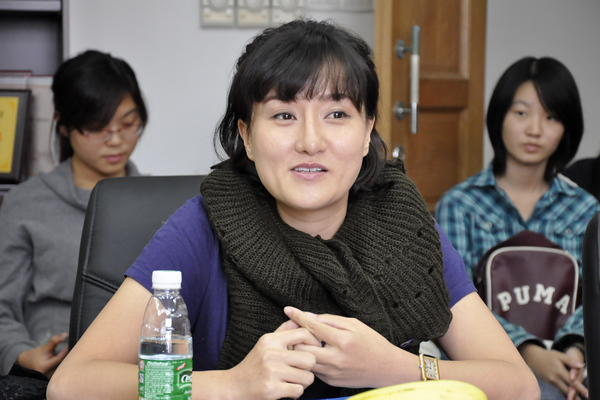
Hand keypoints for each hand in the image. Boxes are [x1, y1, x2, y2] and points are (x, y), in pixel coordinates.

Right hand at [17, 332, 68, 376]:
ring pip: (63, 368)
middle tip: (73, 348)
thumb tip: (65, 335)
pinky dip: (64, 365)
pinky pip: (61, 371)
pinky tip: (67, 360)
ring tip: (71, 354)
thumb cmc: (36, 354)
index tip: (71, 344)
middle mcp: (47, 374)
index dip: (66, 351)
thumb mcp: (45, 347)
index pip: (59, 358)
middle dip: (68, 356)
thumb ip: (54, 341)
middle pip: (62, 364)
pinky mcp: (52, 379)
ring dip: (67, 361)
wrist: (27, 363)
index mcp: (44, 367)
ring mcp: (50, 378)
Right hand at [227, 319, 319, 399]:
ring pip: (307, 377)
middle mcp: (271, 354)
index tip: (313, 350)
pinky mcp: (271, 389)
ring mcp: (271, 372)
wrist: (233, 386)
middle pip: (310, 359)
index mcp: (271, 340)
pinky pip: (298, 390)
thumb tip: (304, 316)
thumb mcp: (266, 343)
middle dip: (308, 367)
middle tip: (299, 370)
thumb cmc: (254, 364)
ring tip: (292, 380)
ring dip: (303, 382)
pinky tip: (286, 389)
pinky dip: (295, 393)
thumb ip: (285, 329)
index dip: (314, 342)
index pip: (304, 333)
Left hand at [284, 306, 412, 388]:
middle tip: (298, 328)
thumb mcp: (355, 324)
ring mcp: (333, 372)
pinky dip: (310, 359)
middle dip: (297, 335)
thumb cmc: (372, 343)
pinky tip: (316, 352)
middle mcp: (336, 358)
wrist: (386, 368)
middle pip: (302, 346)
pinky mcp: (331, 381)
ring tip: (306, 340)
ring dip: (301, 348)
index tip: (288, 309)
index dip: (298, 316)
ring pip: (304, 360)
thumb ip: (331, 320)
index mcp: (343, 340)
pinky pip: (312, 369)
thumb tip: (311, 316)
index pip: (313, 326)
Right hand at [520, 343, 584, 397]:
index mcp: (559, 371)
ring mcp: (552, 382)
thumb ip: (570, 360)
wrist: (533, 359)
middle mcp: (555, 378)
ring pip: (564, 392)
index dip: (580, 388)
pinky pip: (560, 391)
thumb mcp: (559, 355)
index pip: (572, 381)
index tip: (587, 394)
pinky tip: (571, 398)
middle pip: (568, 390)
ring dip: (572, 397)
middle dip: (576, 397)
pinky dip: (566, 395)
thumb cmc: (548, 356)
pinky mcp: (551, 384)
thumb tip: (581, 365)